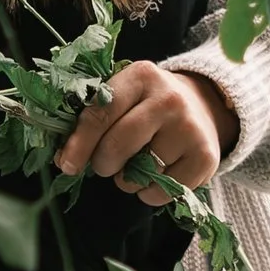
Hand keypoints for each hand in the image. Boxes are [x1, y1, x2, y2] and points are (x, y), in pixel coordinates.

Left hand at [58, 60, 234, 202]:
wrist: (203, 106)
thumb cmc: (147, 106)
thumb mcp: (123, 97)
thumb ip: (93, 120)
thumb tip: (64, 159)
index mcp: (141, 77)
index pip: (102, 112)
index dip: (80, 143)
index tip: (67, 164)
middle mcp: (169, 99)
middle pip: (118, 145)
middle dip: (102, 163)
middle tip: (105, 163)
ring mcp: (190, 128)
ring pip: (139, 173)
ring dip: (126, 180)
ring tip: (136, 165)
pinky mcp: (205, 157)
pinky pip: (161, 191)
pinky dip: (149, 193)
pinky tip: (155, 175)